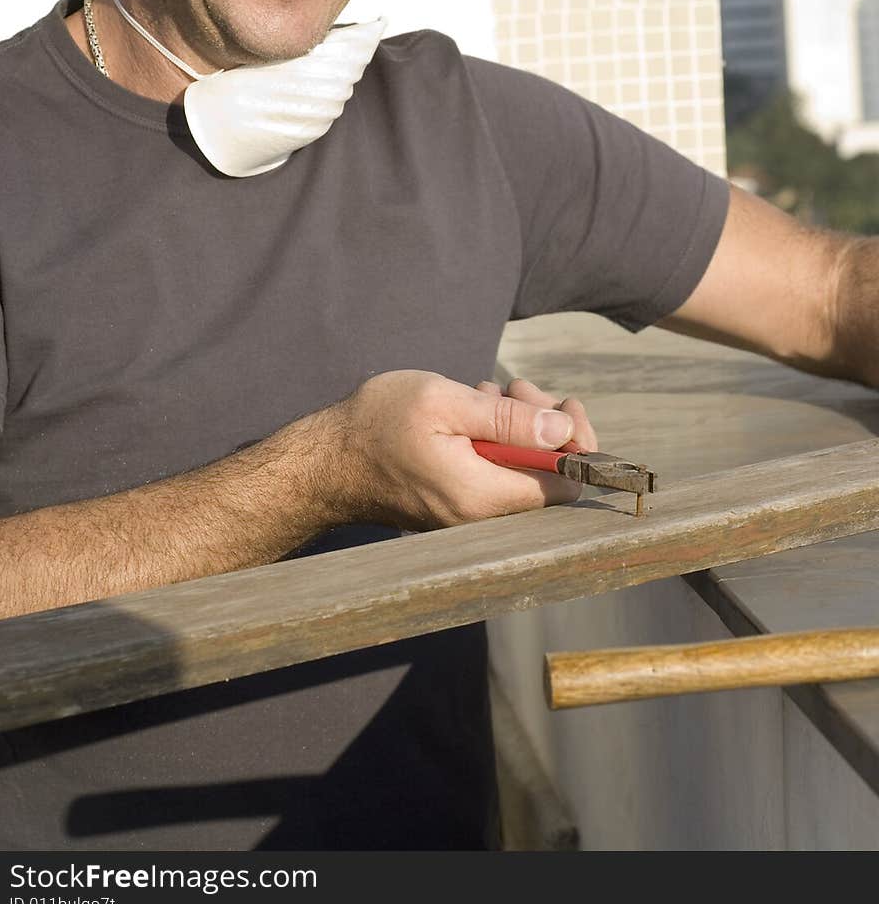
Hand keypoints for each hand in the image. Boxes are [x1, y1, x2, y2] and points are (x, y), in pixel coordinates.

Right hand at [328, 369, 589, 530]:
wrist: (324, 461)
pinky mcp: (455, 504)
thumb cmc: (378, 424)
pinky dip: (496, 439)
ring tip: (487, 392)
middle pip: (548, 477)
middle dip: (545, 423)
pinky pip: (495, 474)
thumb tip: (564, 430)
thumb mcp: (446, 403)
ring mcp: (467, 513)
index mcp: (483, 495)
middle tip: (517, 387)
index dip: (578, 443)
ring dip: (518, 425)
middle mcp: (480, 516)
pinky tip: (472, 412)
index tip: (564, 403)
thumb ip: (509, 420)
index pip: (566, 486)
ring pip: (521, 471)